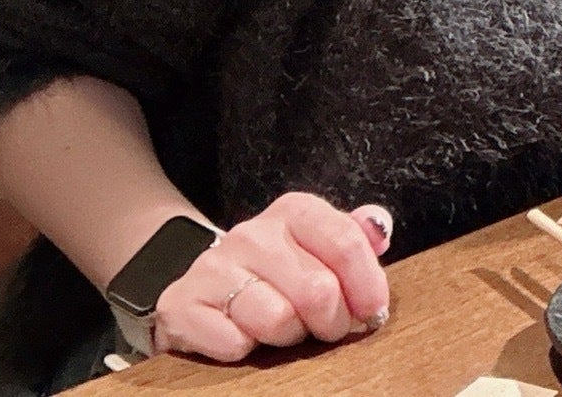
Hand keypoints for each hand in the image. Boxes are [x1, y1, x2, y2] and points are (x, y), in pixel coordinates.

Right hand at [151, 194, 392, 360]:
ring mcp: (212, 267)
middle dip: (330, 321)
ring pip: (277, 320)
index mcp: (294, 212)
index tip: (373, 313)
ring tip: (283, 328)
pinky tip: (244, 335)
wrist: (203, 286)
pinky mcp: (181, 304)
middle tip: (324, 327)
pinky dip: (245, 349)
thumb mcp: (319, 247)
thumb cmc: (277, 272)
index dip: (368, 286)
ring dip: (288, 336)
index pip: (346, 243)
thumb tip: (379, 229)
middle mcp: (251, 233)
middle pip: (318, 291)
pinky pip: (234, 343)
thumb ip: (356, 237)